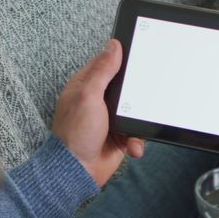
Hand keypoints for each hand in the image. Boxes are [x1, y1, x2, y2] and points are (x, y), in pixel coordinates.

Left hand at [52, 39, 144, 186]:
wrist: (77, 171)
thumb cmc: (75, 134)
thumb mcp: (88, 96)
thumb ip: (102, 71)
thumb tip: (114, 46)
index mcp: (87, 85)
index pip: (107, 63)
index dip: (123, 58)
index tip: (141, 55)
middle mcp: (99, 100)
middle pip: (127, 86)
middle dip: (138, 93)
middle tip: (143, 97)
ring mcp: (111, 118)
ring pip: (137, 109)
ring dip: (139, 121)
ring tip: (133, 129)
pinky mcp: (121, 135)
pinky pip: (138, 132)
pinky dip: (138, 140)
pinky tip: (132, 145)